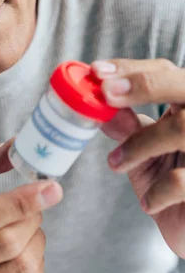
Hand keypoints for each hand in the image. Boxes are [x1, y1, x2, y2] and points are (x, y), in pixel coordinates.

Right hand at [0, 141, 62, 272]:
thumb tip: (18, 145)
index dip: (21, 201)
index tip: (52, 187)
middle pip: (7, 243)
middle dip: (32, 216)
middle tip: (33, 202)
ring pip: (23, 265)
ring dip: (37, 237)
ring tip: (26, 225)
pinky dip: (38, 257)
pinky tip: (24, 247)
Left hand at [92, 58, 184, 257]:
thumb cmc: (172, 184)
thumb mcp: (143, 153)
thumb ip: (125, 130)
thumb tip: (97, 109)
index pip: (165, 73)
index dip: (132, 70)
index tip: (97, 72)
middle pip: (184, 85)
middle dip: (144, 84)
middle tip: (106, 93)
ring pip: (182, 128)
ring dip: (140, 144)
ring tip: (117, 163)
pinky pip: (183, 181)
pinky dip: (158, 191)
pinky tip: (148, 202)